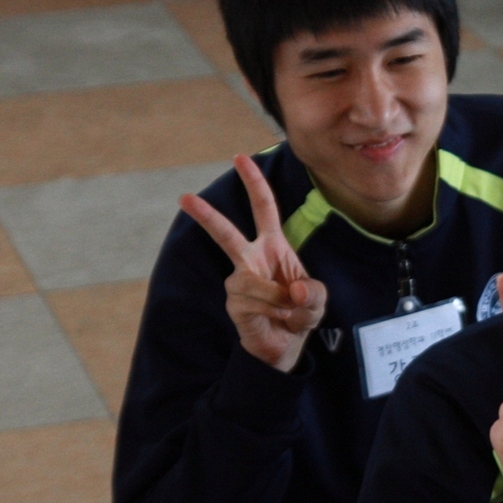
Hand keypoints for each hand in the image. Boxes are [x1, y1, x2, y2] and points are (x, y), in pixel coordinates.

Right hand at [180, 154, 326, 373]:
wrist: (285, 345)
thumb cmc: (299, 312)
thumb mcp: (317, 299)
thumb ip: (313, 293)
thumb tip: (292, 289)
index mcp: (273, 246)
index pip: (263, 208)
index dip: (254, 182)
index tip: (240, 157)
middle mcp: (251, 259)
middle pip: (226, 233)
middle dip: (207, 215)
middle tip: (184, 197)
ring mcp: (239, 281)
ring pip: (251, 281)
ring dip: (278, 299)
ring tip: (288, 311)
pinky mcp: (234, 302)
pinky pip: (253, 302)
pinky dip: (273, 311)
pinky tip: (276, 318)